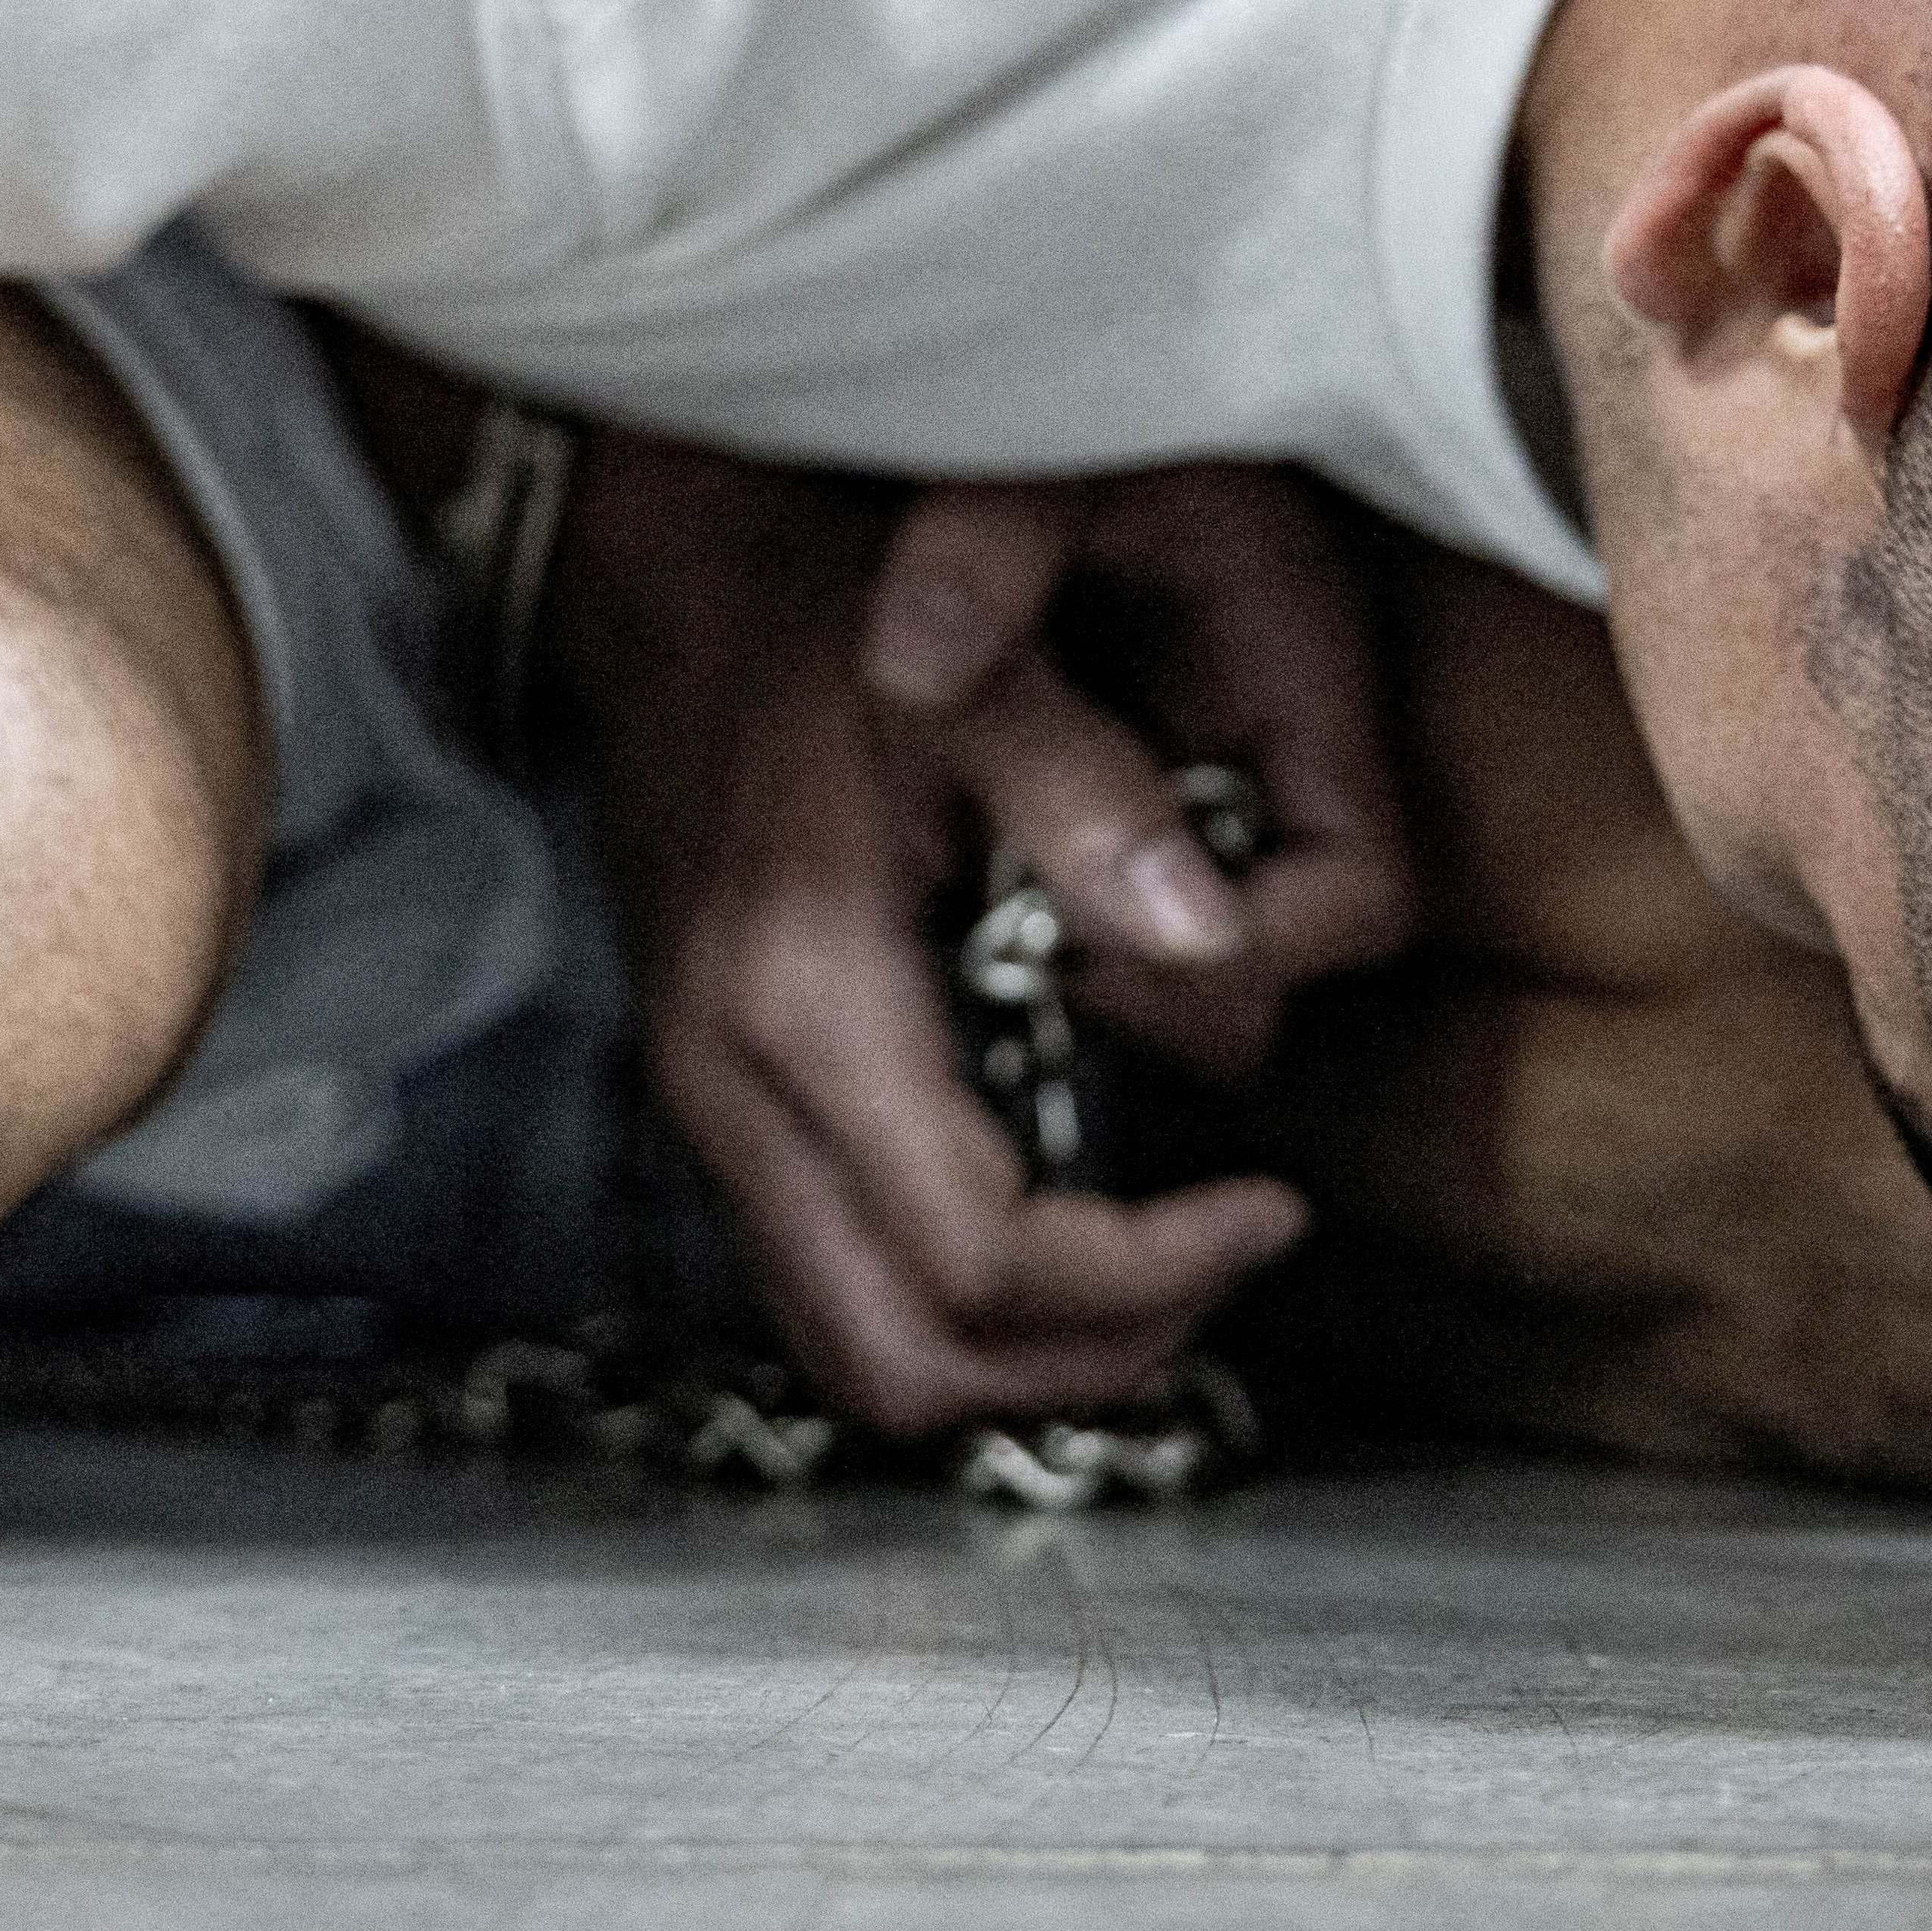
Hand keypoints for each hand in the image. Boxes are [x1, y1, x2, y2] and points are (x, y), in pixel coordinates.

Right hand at [570, 451, 1403, 1431]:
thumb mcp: (973, 666)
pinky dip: (963, 1298)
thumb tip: (1215, 945)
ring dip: (1027, 1351)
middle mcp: (729, 1089)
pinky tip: (1069, 1216)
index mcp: (800, 1001)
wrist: (663, 567)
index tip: (1268, 1208)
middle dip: (1090, 1355)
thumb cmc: (821, 609)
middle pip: (907, 1363)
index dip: (1148, 1276)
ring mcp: (706, 1107)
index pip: (984, 1261)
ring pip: (863, 1351)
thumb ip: (1091, 794)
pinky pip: (838, 1283)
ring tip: (1169, 1260)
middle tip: (1226, 1259)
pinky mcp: (719, 1101)